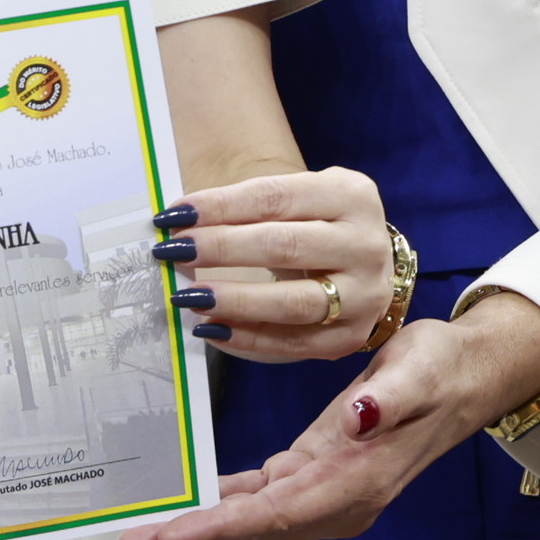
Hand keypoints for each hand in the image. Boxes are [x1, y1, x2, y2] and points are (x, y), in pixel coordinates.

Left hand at [115, 291, 539, 539]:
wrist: (467, 376)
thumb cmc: (440, 368)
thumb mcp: (419, 369)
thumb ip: (388, 395)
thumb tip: (358, 417)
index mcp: (358, 481)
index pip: (278, 513)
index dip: (222, 526)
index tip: (173, 535)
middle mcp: (340, 501)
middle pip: (257, 530)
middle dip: (194, 539)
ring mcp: (329, 494)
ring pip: (255, 522)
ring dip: (201, 528)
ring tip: (143, 532)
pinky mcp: (320, 475)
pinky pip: (264, 499)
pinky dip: (225, 504)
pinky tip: (191, 500)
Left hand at [150, 168, 401, 360]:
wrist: (365, 263)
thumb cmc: (317, 223)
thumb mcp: (299, 198)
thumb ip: (250, 207)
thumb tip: (179, 225)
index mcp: (351, 196)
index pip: (275, 197)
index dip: (221, 205)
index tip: (174, 215)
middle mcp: (366, 245)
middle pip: (285, 246)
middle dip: (222, 248)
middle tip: (173, 251)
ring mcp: (365, 295)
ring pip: (293, 302)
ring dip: (235, 300)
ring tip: (189, 296)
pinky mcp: (351, 337)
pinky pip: (294, 343)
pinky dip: (248, 339)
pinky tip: (211, 329)